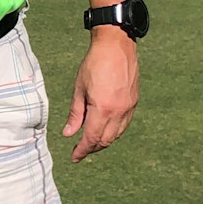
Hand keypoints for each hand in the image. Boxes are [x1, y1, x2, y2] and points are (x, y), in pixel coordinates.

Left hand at [63, 28, 138, 161]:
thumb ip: (75, 114)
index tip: (74, 157)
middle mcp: (119, 112)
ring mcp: (129, 107)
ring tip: (91, 140)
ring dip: (104, 140)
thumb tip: (68, 134)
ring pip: (116, 134)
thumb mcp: (79, 89)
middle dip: (93, 148)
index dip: (82, 150)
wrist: (116, 46)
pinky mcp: (134, 102)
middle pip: (106, 140)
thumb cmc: (94, 64)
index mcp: (103, 109)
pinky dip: (114, 130)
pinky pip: (124, 124)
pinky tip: (105, 127)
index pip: (92, 139)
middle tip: (81, 150)